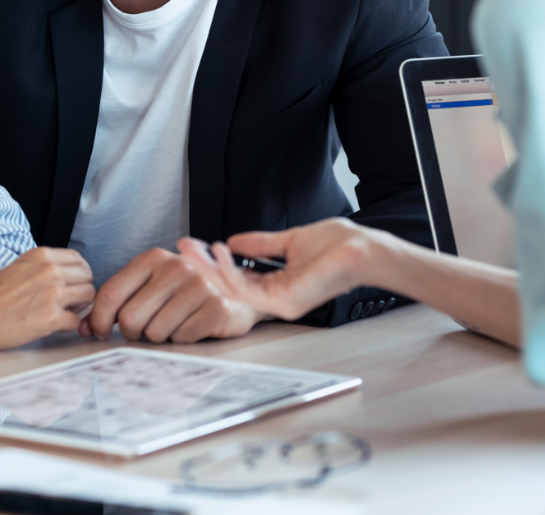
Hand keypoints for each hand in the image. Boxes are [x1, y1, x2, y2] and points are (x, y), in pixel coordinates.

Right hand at [0, 247, 94, 351]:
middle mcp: (50, 271)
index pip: (79, 259)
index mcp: (41, 256)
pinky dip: (68, 324)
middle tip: (70, 300)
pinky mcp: (51, 318)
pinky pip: (76, 320)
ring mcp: (53, 294)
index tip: (73, 283)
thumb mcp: (17, 267)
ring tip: (64, 312)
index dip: (79, 273)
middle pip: (88, 277)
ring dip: (79, 306)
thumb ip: (42, 267)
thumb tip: (63, 273)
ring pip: (89, 296)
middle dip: (82, 289)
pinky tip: (55, 325)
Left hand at [82, 246, 265, 343]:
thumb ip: (118, 300)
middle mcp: (176, 267)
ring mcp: (199, 286)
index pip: (111, 294)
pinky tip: (192, 324)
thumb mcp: (150, 284)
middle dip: (132, 332)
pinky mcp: (217, 308)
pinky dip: (182, 338)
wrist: (236, 292)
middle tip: (144, 329)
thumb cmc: (184, 291)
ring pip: (154, 333)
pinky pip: (181, 339)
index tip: (98, 332)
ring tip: (173, 322)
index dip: (98, 320)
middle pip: (130, 318)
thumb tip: (84, 327)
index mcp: (153, 258)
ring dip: (160, 336)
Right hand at [181, 219, 396, 321]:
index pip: (238, 278)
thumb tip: (234, 241)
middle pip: (230, 286)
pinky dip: (229, 270)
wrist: (362, 249)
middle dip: (203, 266)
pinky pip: (247, 290)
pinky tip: (218, 251)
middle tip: (182, 248)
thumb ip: (262, 244)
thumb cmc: (338, 246)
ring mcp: (280, 303)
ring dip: (209, 268)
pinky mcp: (283, 302)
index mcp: (279, 285)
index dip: (214, 263)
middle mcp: (277, 298)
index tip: (195, 246)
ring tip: (193, 249)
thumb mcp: (290, 240)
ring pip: (233, 289)